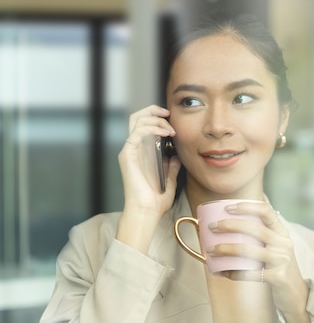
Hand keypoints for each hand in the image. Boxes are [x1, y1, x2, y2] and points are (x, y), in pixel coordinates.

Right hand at [116, 105, 181, 253]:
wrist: (146, 211)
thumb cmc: (155, 201)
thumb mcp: (170, 181)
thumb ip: (172, 168)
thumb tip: (177, 157)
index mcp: (142, 153)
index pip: (144, 125)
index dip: (157, 117)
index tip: (172, 120)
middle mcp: (134, 149)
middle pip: (137, 117)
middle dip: (153, 110)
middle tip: (169, 113)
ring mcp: (129, 151)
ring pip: (136, 120)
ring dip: (155, 119)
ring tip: (170, 128)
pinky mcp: (128, 154)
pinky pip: (138, 132)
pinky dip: (152, 128)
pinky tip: (165, 133)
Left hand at [212, 202, 309, 322]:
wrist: (295, 294)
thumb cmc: (278, 268)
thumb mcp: (275, 248)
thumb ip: (260, 237)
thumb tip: (228, 227)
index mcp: (282, 233)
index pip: (266, 211)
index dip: (247, 206)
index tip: (228, 207)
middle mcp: (284, 244)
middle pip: (254, 228)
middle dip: (230, 225)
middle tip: (212, 227)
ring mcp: (282, 260)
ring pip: (248, 250)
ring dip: (226, 249)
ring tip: (211, 250)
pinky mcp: (278, 277)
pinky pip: (249, 273)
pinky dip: (232, 272)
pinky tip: (221, 271)